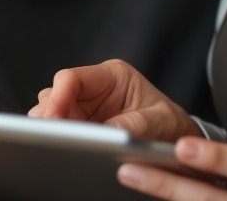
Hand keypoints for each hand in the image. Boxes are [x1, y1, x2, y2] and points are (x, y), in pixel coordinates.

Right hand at [28, 59, 200, 142]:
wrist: (176, 140)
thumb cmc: (170, 124)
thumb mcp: (157, 122)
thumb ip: (132, 125)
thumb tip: (103, 134)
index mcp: (112, 76)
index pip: (72, 79)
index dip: (57, 98)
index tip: (53, 121)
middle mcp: (93, 89)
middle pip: (55, 95)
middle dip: (50, 116)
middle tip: (53, 137)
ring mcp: (85, 108)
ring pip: (50, 112)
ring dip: (53, 129)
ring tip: (61, 145)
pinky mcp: (81, 127)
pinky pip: (58, 131)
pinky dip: (58, 140)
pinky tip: (67, 149)